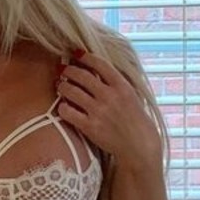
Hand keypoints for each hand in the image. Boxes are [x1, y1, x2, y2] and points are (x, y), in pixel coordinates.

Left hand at [55, 50, 161, 165]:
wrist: (139, 146)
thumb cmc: (136, 120)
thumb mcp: (132, 96)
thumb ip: (117, 83)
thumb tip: (100, 70)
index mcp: (121, 86)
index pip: (100, 64)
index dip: (85, 56)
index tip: (76, 53)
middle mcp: (109, 96)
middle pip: (82, 76)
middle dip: (68, 70)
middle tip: (62, 70)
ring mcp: (99, 111)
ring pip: (71, 91)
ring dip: (62, 86)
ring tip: (60, 85)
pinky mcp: (90, 127)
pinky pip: (68, 112)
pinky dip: (62, 107)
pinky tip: (63, 107)